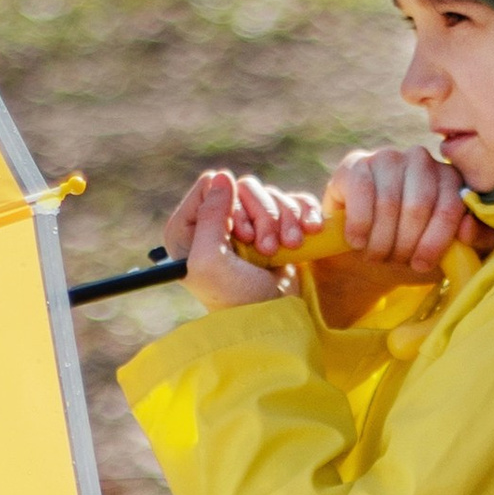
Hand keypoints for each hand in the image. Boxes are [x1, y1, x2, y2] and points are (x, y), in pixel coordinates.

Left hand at [162, 168, 323, 313]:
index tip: (242, 234)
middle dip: (262, 216)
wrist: (275, 318)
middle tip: (266, 247)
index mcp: (187, 229)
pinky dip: (302, 215)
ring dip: (284, 220)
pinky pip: (292, 201)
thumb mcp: (210, 260)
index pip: (210, 187)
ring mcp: (247, 224)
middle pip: (243, 188)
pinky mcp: (275, 227)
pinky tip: (306, 235)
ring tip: (288, 248)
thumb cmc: (235, 296)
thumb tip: (222, 176)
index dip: (230, 206)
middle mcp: (214, 223)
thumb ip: (210, 216)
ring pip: (270, 194)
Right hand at [326, 144, 485, 274]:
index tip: (420, 265)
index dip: (434, 242)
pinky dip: (359, 226)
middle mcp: (421, 159)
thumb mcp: (450, 252)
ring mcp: (387, 157)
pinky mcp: (355, 164)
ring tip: (376, 255)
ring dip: (380, 240)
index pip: (449, 208)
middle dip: (405, 244)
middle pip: (418, 206)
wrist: (366, 252)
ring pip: (388, 203)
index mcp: (450, 177)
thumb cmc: (413, 250)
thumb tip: (467, 226)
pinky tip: (357, 241)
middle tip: (395, 261)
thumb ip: (476, 240)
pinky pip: (361, 194)